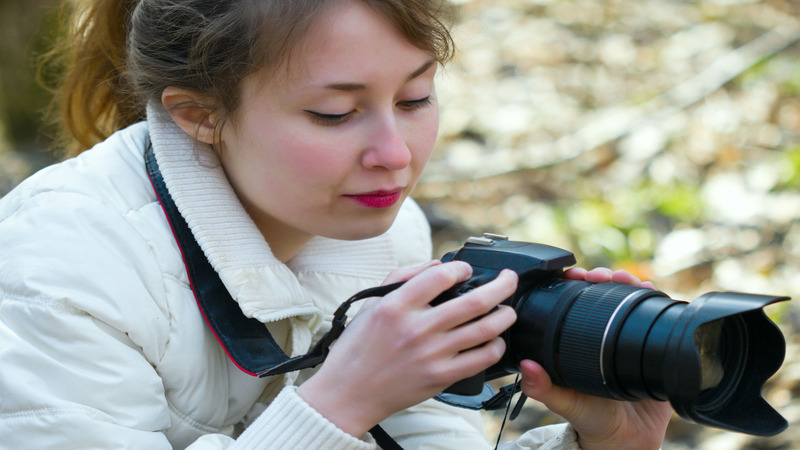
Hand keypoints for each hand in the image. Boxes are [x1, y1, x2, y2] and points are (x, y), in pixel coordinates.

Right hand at [297, 261, 518, 437]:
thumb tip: (437, 264)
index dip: (460, 267)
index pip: (440, 275)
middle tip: (509, 280)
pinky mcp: (440, 377)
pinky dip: (495, 346)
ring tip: (508, 310)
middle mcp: (416, 328)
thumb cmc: (358, 348)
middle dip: (501, 285)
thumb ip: (403, 278)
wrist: (347, 393)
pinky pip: (481, 359)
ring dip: (505, 316)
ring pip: (485, 329)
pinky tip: (495, 340)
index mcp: (396, 305)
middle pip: (474, 301)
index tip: (466, 269)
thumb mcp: (372, 304)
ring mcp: (432, 354)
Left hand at [520, 267, 670, 449]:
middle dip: (601, 278)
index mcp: (574, 343)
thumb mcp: (565, 403)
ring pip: (626, 301)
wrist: (627, 441)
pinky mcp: (649, 348)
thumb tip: (526, 366)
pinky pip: (652, 318)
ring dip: (626, 283)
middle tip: (599, 275)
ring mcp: (624, 340)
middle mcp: (598, 337)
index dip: (573, 286)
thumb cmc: (591, 420)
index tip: (573, 275)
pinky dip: (652, 300)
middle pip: (601, 296)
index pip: (572, 304)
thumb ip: (544, 388)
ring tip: (625, 278)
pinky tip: (650, 290)